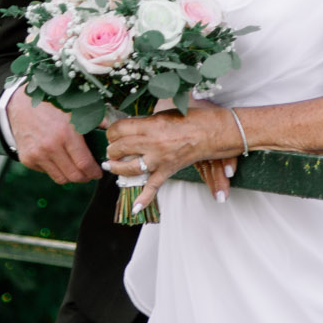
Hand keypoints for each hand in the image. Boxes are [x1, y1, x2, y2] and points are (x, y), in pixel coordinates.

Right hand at [7, 86, 100, 183]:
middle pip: (73, 175)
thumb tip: (111, 130)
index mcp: (65, 133)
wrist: (20, 104)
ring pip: (60, 178)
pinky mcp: (27, 159)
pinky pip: (46, 172)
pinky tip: (57, 158)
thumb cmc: (50, 105)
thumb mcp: (75, 109)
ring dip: (70, 176)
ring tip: (75, 168)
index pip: (84, 164)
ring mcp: (37, 154)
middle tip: (89, 173)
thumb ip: (95, 121)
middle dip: (85, 177)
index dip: (94, 172)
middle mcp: (50, 146)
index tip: (98, 172)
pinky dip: (54, 169)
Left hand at [104, 103, 238, 210]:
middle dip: (112, 149)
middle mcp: (152, 143)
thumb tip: (128, 128)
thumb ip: (145, 123)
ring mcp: (159, 159)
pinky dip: (144, 199)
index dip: (111, 131)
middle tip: (111, 149)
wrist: (211, 133)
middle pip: (120, 148)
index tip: (111, 133)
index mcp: (151, 126)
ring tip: (112, 165)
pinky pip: (153, 187)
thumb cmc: (189, 119)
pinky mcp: (167, 170)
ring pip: (130, 168)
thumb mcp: (163, 115)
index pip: (120, 129)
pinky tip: (135, 208)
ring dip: (117, 168)